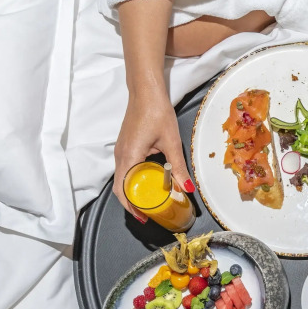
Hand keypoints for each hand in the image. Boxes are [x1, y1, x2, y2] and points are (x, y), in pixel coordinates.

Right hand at [113, 90, 192, 222]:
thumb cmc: (156, 112)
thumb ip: (178, 167)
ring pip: (122, 179)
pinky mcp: (124, 146)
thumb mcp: (172, 142)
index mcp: (129, 156)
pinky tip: (147, 183)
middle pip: (120, 188)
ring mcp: (121, 150)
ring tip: (149, 202)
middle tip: (148, 214)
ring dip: (133, 192)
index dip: (132, 207)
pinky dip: (133, 180)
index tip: (144, 217)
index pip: (124, 190)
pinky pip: (125, 169)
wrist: (146, 91)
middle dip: (132, 204)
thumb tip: (187, 189)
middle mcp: (120, 155)